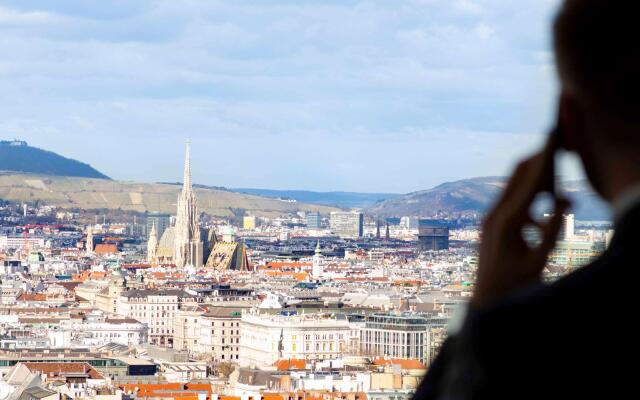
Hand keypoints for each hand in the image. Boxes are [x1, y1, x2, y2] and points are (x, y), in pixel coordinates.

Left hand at [472, 138, 569, 307]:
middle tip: (558, 146)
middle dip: (540, 161)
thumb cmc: (512, 288)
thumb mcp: (537, 261)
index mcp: (506, 220)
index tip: (554, 137)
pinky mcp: (490, 226)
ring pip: (515, 189)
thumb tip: (564, 202)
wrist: (485, 304)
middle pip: (518, 176)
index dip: (545, 158)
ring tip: (559, 182)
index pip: (530, 181)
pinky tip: (544, 215)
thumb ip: (550, 232)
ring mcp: (490, 219)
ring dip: (537, 182)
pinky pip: (512, 204)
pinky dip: (530, 202)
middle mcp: (494, 214)